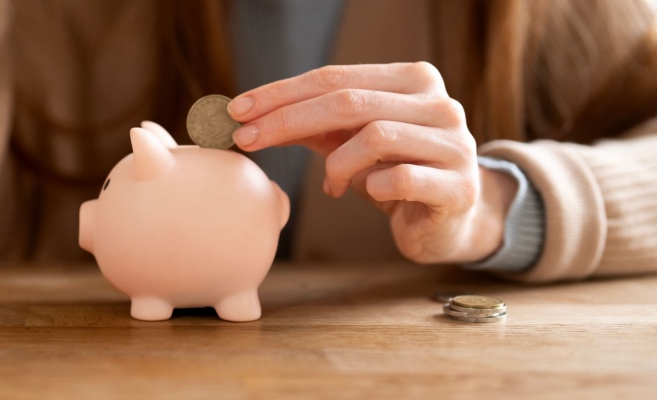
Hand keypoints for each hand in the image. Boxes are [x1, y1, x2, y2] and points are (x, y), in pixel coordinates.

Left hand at [228, 62, 516, 263]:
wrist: (449, 222)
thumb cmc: (394, 174)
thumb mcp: (350, 142)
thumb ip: (313, 123)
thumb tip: (249, 114)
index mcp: (413, 80)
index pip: (335, 77)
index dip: (282, 93)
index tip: (238, 110)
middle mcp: (439, 104)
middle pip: (349, 102)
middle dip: (287, 120)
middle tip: (247, 140)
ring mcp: (454, 144)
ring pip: (374, 136)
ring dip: (337, 164)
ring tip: (331, 186)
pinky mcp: (457, 186)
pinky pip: (399, 178)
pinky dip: (371, 186)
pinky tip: (369, 194)